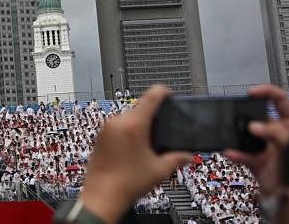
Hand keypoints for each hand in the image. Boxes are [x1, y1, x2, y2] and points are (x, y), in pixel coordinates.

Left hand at [80, 85, 191, 223]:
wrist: (102, 195)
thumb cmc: (125, 183)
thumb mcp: (159, 170)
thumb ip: (177, 159)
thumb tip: (188, 156)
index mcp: (133, 124)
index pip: (150, 97)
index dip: (163, 92)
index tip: (169, 92)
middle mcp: (117, 122)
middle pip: (139, 109)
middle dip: (152, 118)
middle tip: (163, 131)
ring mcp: (106, 128)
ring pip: (128, 118)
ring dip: (139, 126)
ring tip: (148, 145)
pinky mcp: (100, 136)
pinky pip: (117, 127)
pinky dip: (127, 132)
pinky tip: (134, 150)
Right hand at [224, 84, 288, 195]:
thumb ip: (278, 134)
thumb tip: (256, 126)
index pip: (280, 100)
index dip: (266, 92)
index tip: (251, 93)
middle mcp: (277, 133)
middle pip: (259, 117)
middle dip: (248, 117)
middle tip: (241, 120)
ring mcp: (265, 147)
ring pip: (246, 136)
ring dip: (237, 137)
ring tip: (232, 137)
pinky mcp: (255, 161)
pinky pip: (241, 154)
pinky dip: (234, 154)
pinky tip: (231, 153)